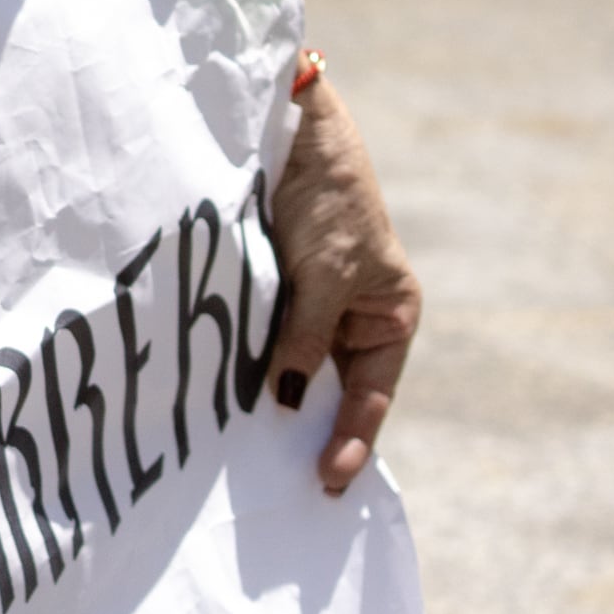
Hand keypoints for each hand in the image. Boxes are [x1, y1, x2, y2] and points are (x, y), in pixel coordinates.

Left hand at [267, 65, 419, 494]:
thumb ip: (304, 337)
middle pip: (331, 387)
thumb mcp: (322, 273)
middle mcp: (355, 316)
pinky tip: (224, 393)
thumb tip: (288, 401)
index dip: (350, 440)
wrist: (292, 129)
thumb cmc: (327, 198)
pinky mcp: (274, 286)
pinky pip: (264, 336)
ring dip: (272, 398)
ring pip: (293, 365)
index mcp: (390, 317)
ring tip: (247, 452)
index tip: (327, 482)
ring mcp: (313, 302)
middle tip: (280, 484)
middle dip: (309, 429)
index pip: (370, 395)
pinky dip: (249, 362)